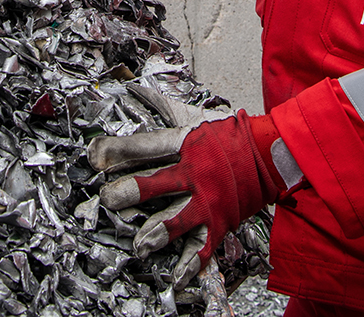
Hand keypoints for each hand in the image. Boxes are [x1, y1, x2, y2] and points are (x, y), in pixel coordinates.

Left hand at [87, 111, 284, 287]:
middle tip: (108, 200)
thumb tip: (135, 88)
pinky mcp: (218, 222)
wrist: (269, 153)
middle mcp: (192, 173)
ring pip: (174, 220)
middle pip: (152, 184)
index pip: (144, 146)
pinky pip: (201, 247)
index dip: (116, 152)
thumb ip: (162, 106)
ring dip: (153, 233)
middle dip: (126, 193)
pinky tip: (176, 277)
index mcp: (184, 143)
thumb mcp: (193, 116)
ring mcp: (205, 200)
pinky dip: (189, 265)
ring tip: (139, 242)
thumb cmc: (228, 136)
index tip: (94, 157)